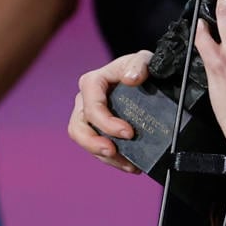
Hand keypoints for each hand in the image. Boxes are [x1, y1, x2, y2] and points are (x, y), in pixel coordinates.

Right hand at [68, 51, 151, 174]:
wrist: (146, 81)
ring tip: (127, 164)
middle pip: (78, 127)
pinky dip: (113, 160)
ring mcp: (89, 118)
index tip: (128, 132)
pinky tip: (131, 165)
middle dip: (94, 143)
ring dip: (104, 157)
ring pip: (85, 142)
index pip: (91, 105)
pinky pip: (97, 150)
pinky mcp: (97, 132)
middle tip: (113, 152)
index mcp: (92, 83)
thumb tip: (131, 78)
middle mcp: (85, 101)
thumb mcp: (143, 60)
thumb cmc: (140, 68)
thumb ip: (139, 64)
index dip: (106, 122)